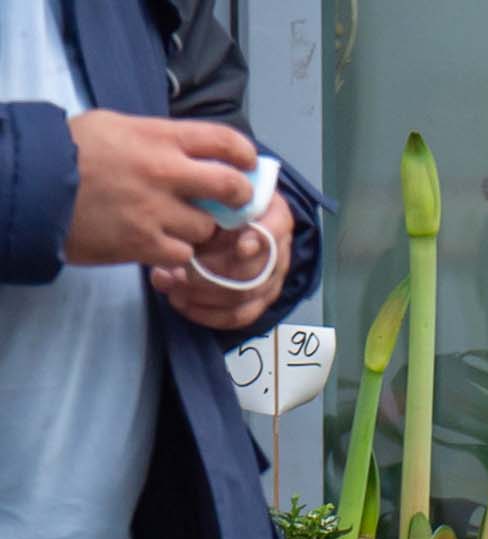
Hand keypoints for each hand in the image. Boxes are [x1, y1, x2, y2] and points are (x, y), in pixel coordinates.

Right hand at [64, 112, 252, 271]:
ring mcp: (157, 211)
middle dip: (240, 197)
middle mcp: (165, 172)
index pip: (224, 141)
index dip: (244, 154)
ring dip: (201, 230)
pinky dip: (177, 253)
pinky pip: (183, 254)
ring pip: (208, 228)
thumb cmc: (70, 151)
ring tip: (178, 224)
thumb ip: (158, 139)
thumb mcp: (115, 127)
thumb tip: (193, 151)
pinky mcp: (144, 244)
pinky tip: (161, 244)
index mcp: (159, 138)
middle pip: (232, 187)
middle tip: (234, 203)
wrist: (32, 184)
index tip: (248, 164)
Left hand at [149, 188, 291, 331]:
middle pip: (256, 271)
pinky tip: (181, 303)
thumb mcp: (211, 187)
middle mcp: (280, 250)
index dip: (260, 241)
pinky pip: (238, 316)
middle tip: (177, 269)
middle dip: (213, 274)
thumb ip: (208, 199)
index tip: (240, 247)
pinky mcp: (258, 300)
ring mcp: (272, 278)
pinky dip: (207, 314)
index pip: (275, 233)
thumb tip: (196, 220)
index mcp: (275, 217)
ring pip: (244, 296)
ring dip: (202, 294)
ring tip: (169, 283)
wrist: (220, 210)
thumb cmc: (214, 196)